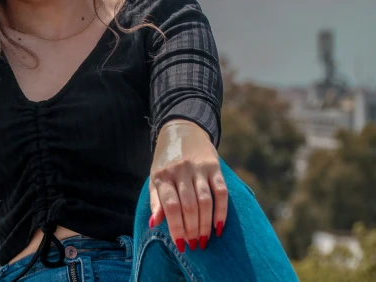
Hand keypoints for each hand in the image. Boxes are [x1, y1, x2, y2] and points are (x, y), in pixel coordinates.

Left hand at [149, 120, 227, 252]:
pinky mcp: (214, 166)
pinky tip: (219, 227)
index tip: (180, 244)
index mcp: (163, 175)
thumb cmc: (166, 160)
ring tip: (204, 240)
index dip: (176, 227)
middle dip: (192, 229)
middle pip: (189, 206)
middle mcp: (181, 171)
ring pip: (205, 201)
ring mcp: (199, 168)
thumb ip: (156, 200)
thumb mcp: (155, 177)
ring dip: (206, 224)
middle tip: (194, 246)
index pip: (170, 205)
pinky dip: (222, 211)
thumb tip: (153, 224)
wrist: (183, 129)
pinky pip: (221, 191)